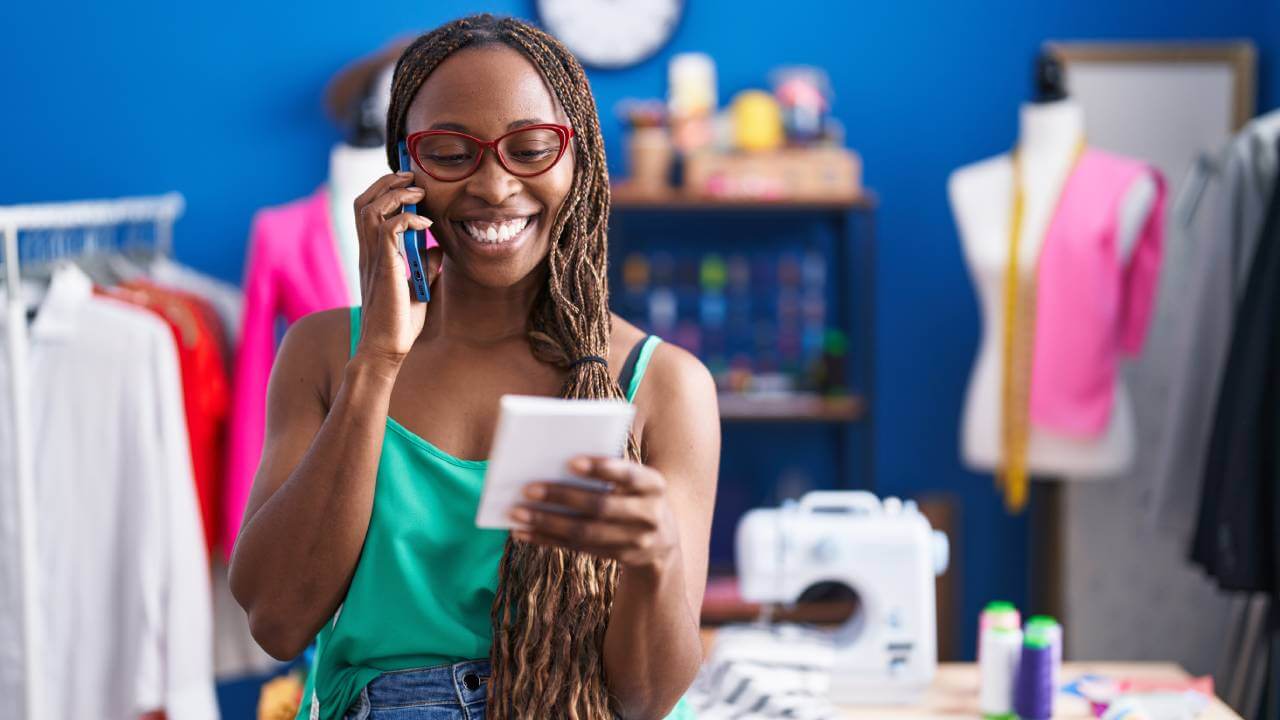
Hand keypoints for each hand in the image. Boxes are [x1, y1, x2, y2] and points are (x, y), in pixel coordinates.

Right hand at [353, 171, 442, 364]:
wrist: (386, 348)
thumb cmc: (399, 322)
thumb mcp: (417, 286)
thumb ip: (424, 264)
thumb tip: (437, 247)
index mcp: (371, 254)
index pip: (366, 209)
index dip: (384, 190)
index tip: (408, 184)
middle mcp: (367, 252)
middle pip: (364, 201)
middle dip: (387, 183)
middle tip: (413, 178)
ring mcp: (372, 258)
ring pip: (371, 209)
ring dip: (396, 194)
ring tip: (419, 192)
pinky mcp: (385, 267)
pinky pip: (389, 229)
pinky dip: (407, 219)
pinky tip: (426, 225)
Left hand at [509, 456, 680, 572]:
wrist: (664, 540)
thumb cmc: (636, 495)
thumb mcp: (636, 481)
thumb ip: (610, 471)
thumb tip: (557, 463)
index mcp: (655, 485)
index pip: (629, 475)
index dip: (602, 468)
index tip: (571, 461)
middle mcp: (650, 514)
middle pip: (601, 506)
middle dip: (562, 497)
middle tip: (528, 488)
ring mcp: (636, 541)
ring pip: (585, 532)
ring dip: (547, 522)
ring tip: (517, 512)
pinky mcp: (619, 558)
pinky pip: (578, 548)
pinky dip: (548, 539)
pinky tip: (525, 532)